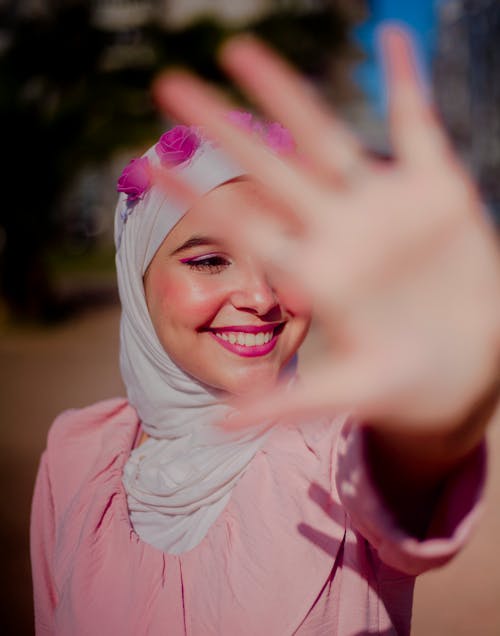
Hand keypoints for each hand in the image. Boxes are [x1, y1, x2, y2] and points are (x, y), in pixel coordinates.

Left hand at [154, 26, 499, 435]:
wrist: (460, 369)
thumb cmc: (396, 382)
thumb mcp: (344, 393)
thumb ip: (285, 403)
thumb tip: (217, 425)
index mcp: (314, 271)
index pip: (244, 226)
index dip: (197, 196)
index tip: (150, 164)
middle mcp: (340, 230)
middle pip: (270, 168)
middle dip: (223, 128)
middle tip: (167, 87)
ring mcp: (385, 207)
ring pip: (328, 136)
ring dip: (286, 94)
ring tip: (240, 49)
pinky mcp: (438, 192)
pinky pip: (421, 124)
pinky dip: (408, 81)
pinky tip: (391, 36)